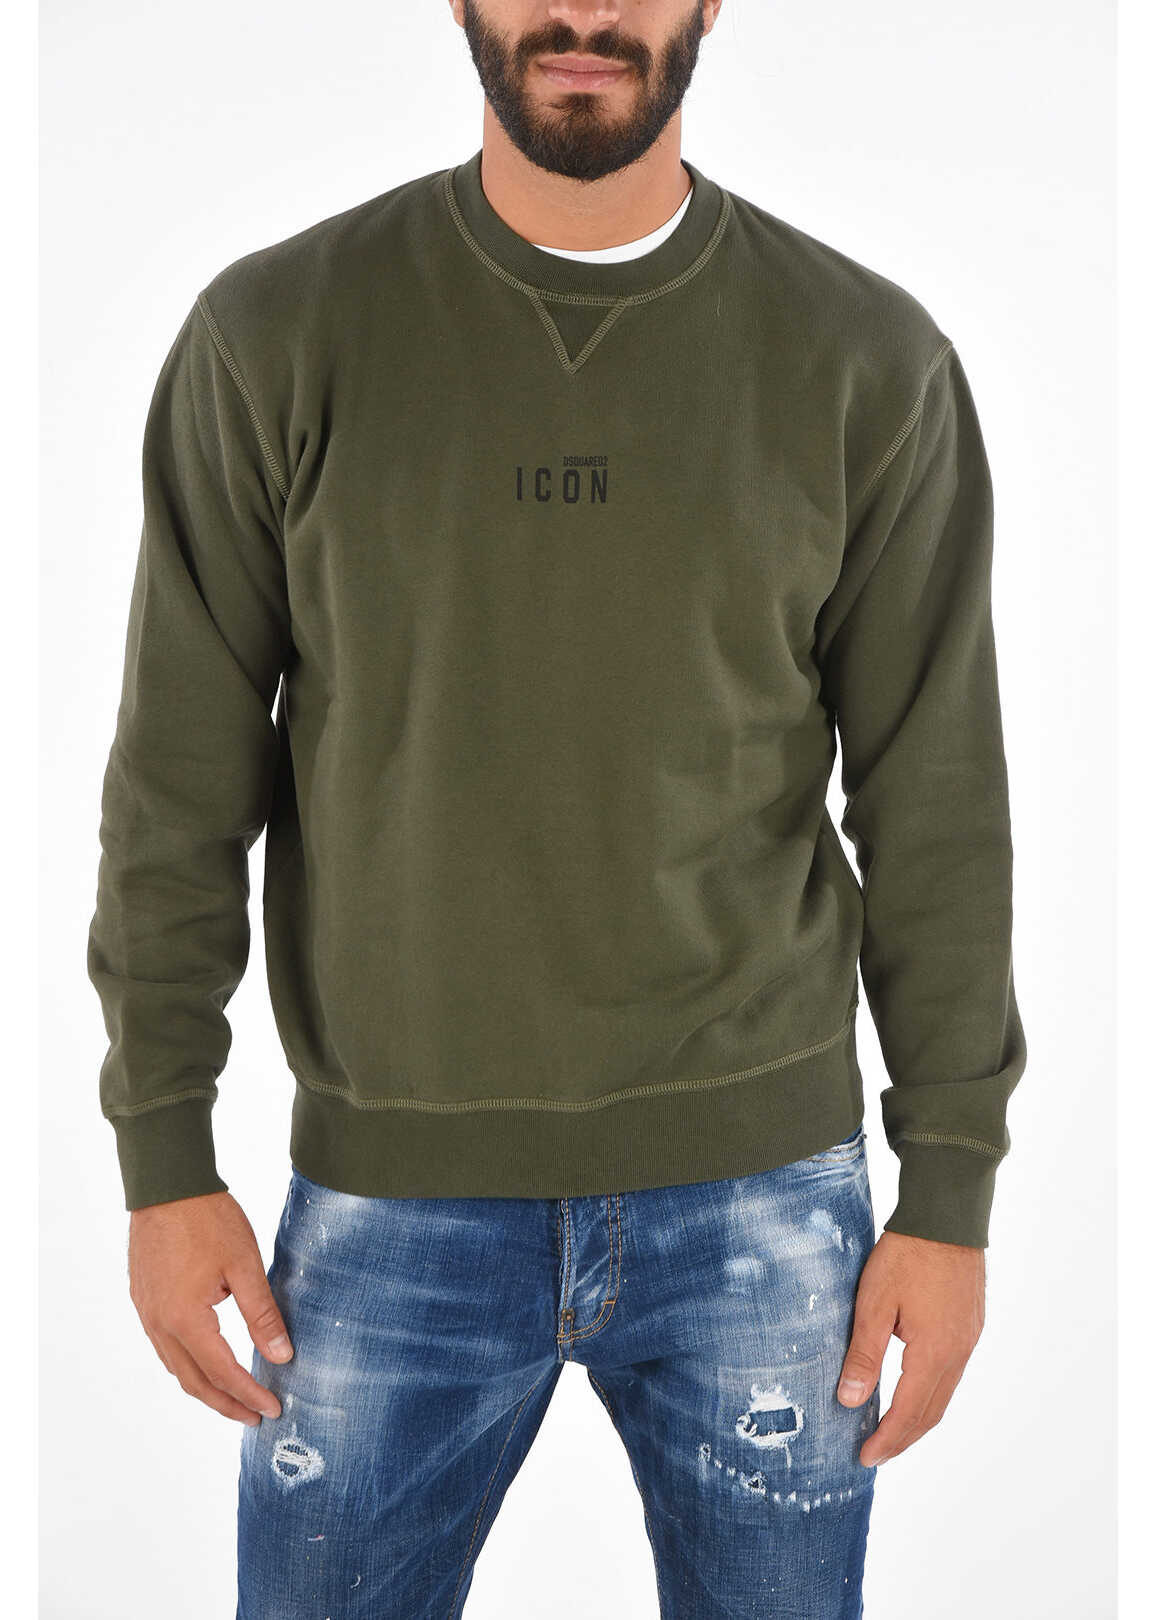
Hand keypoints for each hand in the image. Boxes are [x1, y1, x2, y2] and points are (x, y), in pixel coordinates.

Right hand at [128, 1190, 293, 1425]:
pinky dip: (189, 1364)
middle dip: (226, 1404)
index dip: (249, 1394)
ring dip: (205, 1388)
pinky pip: (165, 1346)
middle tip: (255, 1418)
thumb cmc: (208, 1219)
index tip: (273, 1409)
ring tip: (234, 1398)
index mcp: (185, 1320)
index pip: (222, 1373)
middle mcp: (159, 1324)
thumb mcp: (245, 1265)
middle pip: (193, 1382)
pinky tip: (207, 1361)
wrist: (167, 1184)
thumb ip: (262, 1315)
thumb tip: (282, 1356)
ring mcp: (147, 1313)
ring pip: (176, 1367)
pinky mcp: (144, 1299)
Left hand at [836, 1229, 984, 1465]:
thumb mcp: (874, 1303)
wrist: (946, 1216)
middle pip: (931, 1412)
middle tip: (875, 1454)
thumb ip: (863, 1355)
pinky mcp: (970, 1325)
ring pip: (944, 1395)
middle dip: (902, 1438)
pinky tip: (913, 1391)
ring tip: (891, 1431)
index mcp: (934, 1353)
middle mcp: (958, 1353)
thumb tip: (850, 1401)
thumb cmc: (906, 1254)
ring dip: (918, 1418)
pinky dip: (930, 1394)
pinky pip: (951, 1374)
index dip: (886, 1439)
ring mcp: (969, 1339)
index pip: (909, 1413)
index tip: (864, 1458)